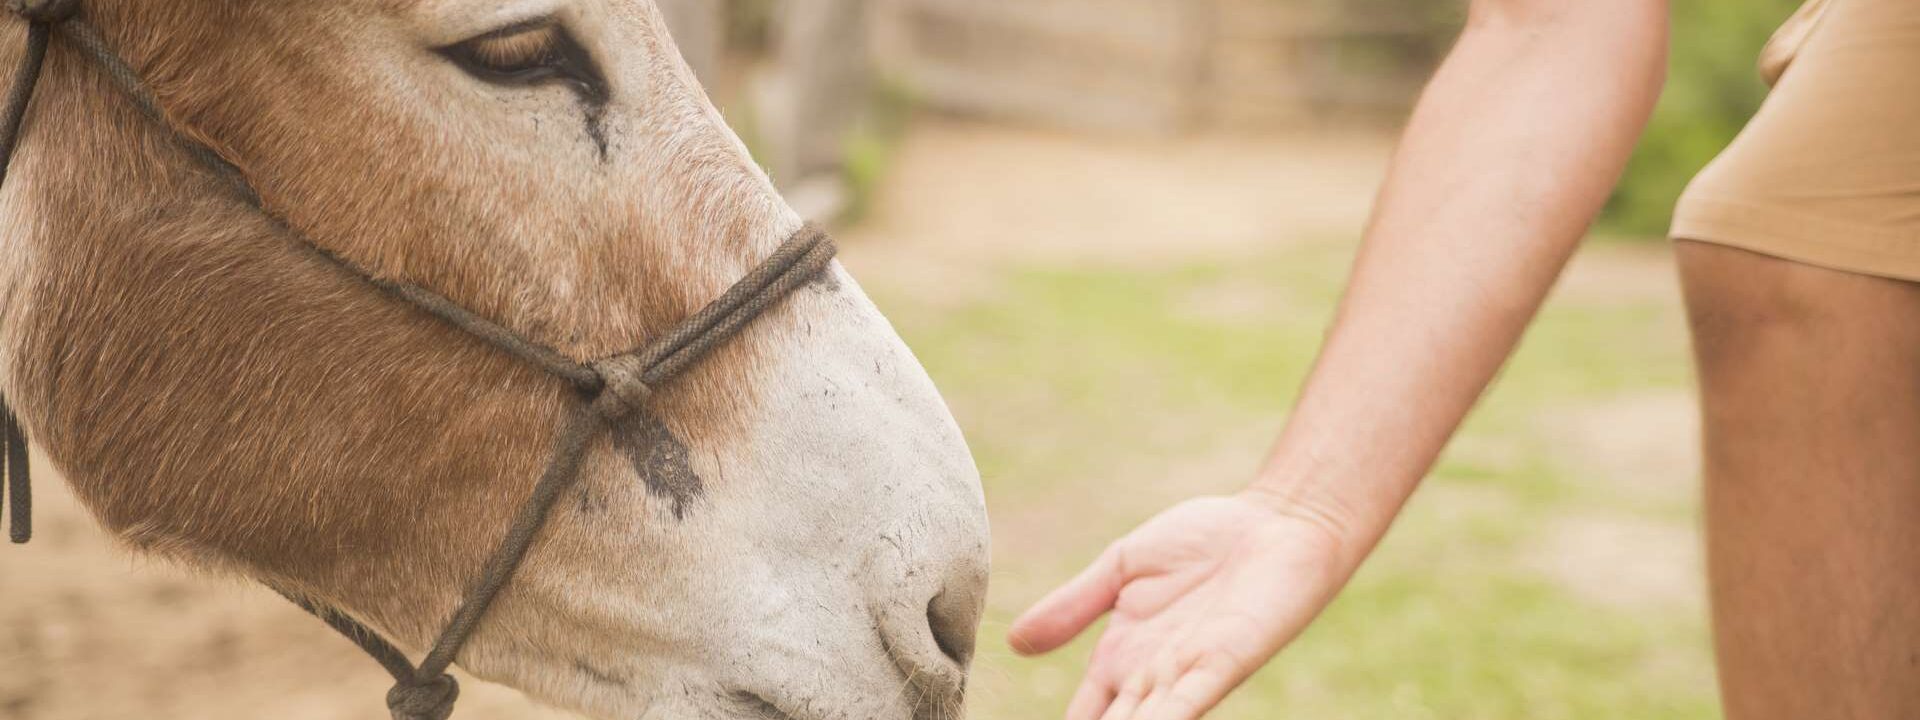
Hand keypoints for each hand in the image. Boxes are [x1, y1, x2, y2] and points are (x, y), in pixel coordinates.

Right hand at [1007, 495, 1354, 719]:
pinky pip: (1186, 704)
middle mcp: (1151, 677)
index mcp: (1122, 657)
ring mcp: (1185, 675)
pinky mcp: (1221, 664)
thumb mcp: (1120, 568)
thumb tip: (1012, 644)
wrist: (1275, 521)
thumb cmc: (1205, 540)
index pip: (1083, 715)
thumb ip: (1071, 606)